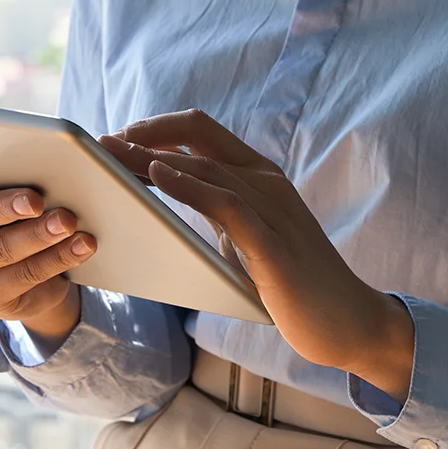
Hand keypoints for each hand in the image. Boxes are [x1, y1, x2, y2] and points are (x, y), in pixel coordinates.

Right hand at [0, 148, 94, 340]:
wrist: (24, 269)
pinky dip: (57, 258)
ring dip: (38, 235)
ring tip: (68, 221)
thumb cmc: (8, 209)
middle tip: (37, 200)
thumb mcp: (2, 183)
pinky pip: (24, 277)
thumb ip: (7, 163)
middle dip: (4, 207)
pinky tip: (81, 245)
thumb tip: (63, 150)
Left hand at [99, 110, 415, 400]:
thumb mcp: (247, 237)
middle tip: (100, 143)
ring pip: (205, 164)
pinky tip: (157, 176)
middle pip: (197, 135)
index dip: (155, 127)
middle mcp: (266, 181)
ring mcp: (273, 208)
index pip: (201, 129)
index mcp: (260, 175)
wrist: (347, 321)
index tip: (116, 140)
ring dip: (151, 156)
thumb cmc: (294, 284)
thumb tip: (166, 203)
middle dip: (144, 133)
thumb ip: (217, 211)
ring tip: (110, 155)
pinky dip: (189, 185)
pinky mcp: (273, 244)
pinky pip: (226, 203)